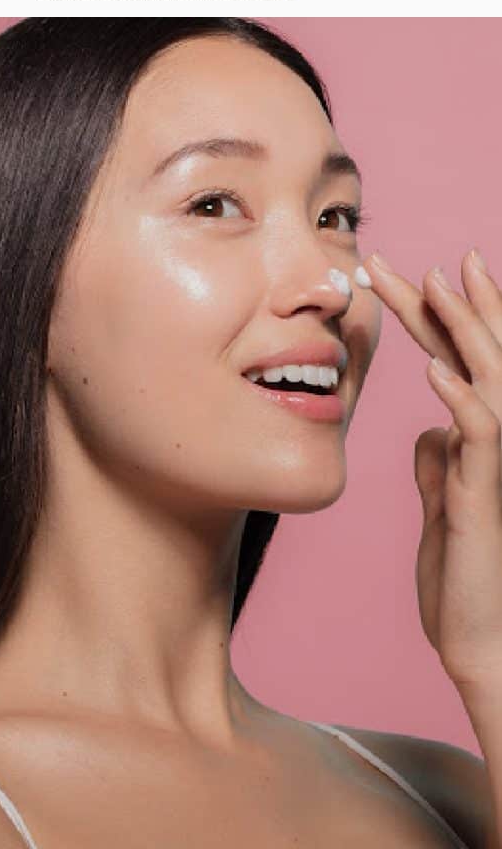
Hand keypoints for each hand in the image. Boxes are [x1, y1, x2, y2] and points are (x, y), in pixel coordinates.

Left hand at [364, 249, 501, 694]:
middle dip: (448, 304)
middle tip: (417, 259)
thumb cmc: (460, 573)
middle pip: (473, 356)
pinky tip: (436, 373)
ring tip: (438, 286)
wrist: (477, 640)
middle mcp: (490, 442)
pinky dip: (460, 402)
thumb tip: (428, 427)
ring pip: (489, 379)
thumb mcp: (440, 502)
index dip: (435, 316)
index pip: (455, 361)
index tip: (404, 272)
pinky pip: (481, 438)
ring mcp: (494, 466)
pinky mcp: (486, 497)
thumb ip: (438, 460)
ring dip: (464, 331)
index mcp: (472, 439)